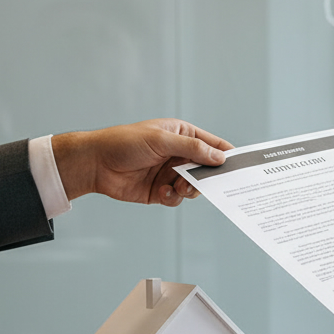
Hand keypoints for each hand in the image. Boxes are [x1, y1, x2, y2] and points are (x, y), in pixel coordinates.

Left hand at [51, 118, 231, 206]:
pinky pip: (177, 198)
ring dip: (188, 189)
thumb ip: (193, 149)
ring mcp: (170, 173)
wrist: (94, 164)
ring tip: (175, 186)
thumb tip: (220, 158)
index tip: (239, 168)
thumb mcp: (162, 140)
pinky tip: (160, 192)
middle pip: (206, 169)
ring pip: (194, 186)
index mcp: (183, 135)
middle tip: (202, 182)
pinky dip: (172, 197)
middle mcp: (179, 154)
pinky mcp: (160, 190)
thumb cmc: (124, 143)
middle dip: (206, 177)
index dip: (227, 156)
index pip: (213, 145)